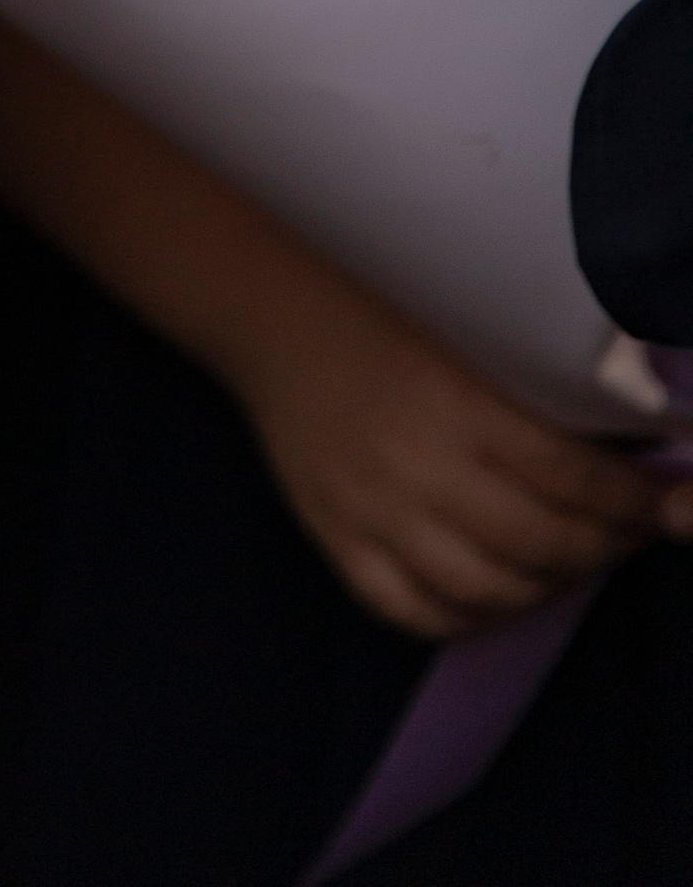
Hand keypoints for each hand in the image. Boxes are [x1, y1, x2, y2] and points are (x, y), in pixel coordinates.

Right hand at [230, 271, 670, 637]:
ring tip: (570, 563)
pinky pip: (415, 613)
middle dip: (603, 547)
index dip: (630, 500)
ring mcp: (373, 514)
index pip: (572, 477)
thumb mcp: (466, 333)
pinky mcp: (336, 540)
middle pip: (540, 543)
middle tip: (625, 535)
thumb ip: (534, 393)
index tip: (658, 500)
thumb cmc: (382, 310)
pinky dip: (469, 617)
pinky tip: (498, 594)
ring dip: (547, 587)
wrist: (273, 314)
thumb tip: (628, 442)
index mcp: (456, 403)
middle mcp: (418, 467)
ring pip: (487, 591)